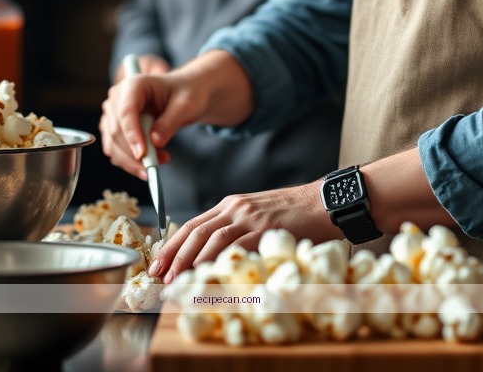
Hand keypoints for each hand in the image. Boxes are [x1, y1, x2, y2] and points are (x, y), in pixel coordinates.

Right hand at [100, 50, 254, 179]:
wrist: (185, 94)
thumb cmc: (186, 93)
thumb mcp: (186, 105)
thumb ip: (170, 122)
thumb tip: (155, 142)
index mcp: (134, 84)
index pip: (126, 111)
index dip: (132, 135)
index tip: (142, 155)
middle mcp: (118, 98)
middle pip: (116, 131)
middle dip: (135, 153)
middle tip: (159, 164)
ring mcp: (114, 114)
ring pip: (113, 145)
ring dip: (133, 161)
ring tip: (162, 160)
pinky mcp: (116, 129)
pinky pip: (116, 151)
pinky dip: (131, 162)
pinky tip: (152, 161)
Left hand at [147, 181, 340, 283]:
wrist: (322, 201)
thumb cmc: (293, 212)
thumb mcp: (257, 214)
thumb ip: (237, 228)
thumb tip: (215, 256)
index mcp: (231, 204)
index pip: (193, 224)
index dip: (173, 244)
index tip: (160, 263)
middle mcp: (236, 207)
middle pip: (196, 230)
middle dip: (175, 254)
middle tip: (161, 275)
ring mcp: (250, 217)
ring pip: (211, 238)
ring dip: (191, 260)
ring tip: (179, 280)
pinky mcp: (265, 228)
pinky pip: (238, 245)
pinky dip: (221, 261)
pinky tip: (210, 275)